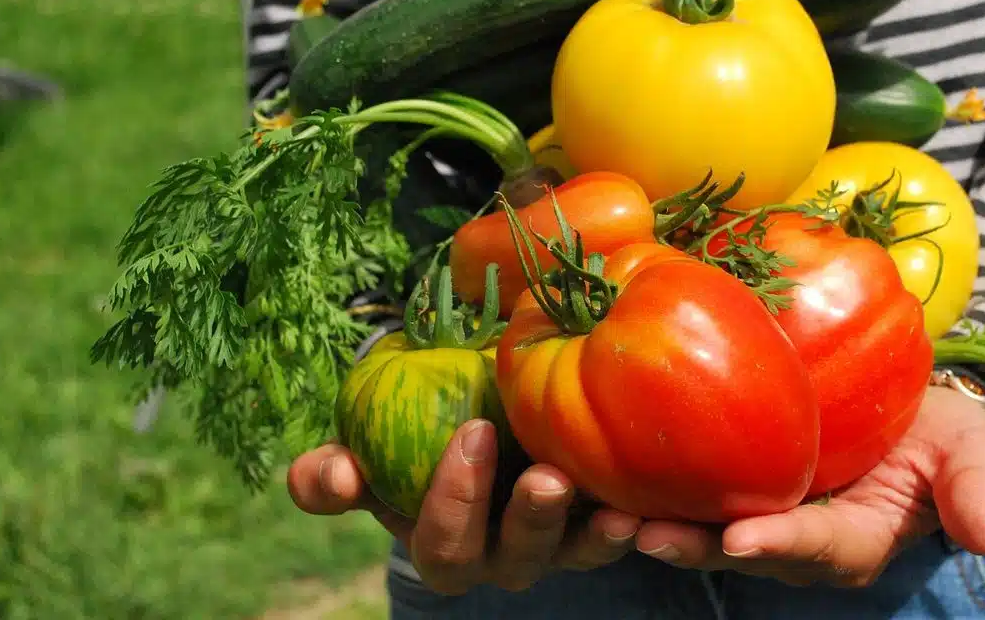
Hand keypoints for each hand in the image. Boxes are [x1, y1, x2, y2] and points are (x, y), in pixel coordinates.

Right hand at [286, 418, 642, 594]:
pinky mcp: (601, 522)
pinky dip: (638, 518)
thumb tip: (332, 475)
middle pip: (515, 559)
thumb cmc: (414, 441)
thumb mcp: (369, 454)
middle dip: (529, 521)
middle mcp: (503, 557)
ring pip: (576, 553)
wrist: (479, 426)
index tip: (471, 431)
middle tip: (545, 476)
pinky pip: (622, 531)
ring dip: (593, 533)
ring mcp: (557, 545)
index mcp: (445, 545)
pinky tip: (651, 497)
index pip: (443, 544)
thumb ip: (334, 474)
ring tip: (614, 507)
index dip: (453, 499)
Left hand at [632, 385, 984, 586]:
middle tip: (645, 534)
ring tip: (609, 515)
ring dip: (661, 526)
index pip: (818, 546)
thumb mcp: (967, 453)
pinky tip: (611, 472)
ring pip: (707, 531)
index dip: (781, 544)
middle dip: (696, 547)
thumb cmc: (940, 432)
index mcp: (857, 539)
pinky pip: (696, 495)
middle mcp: (802, 541)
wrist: (909, 412)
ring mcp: (766, 516)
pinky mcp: (738, 486)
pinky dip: (657, 490)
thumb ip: (973, 489)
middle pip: (745, 550)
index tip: (742, 539)